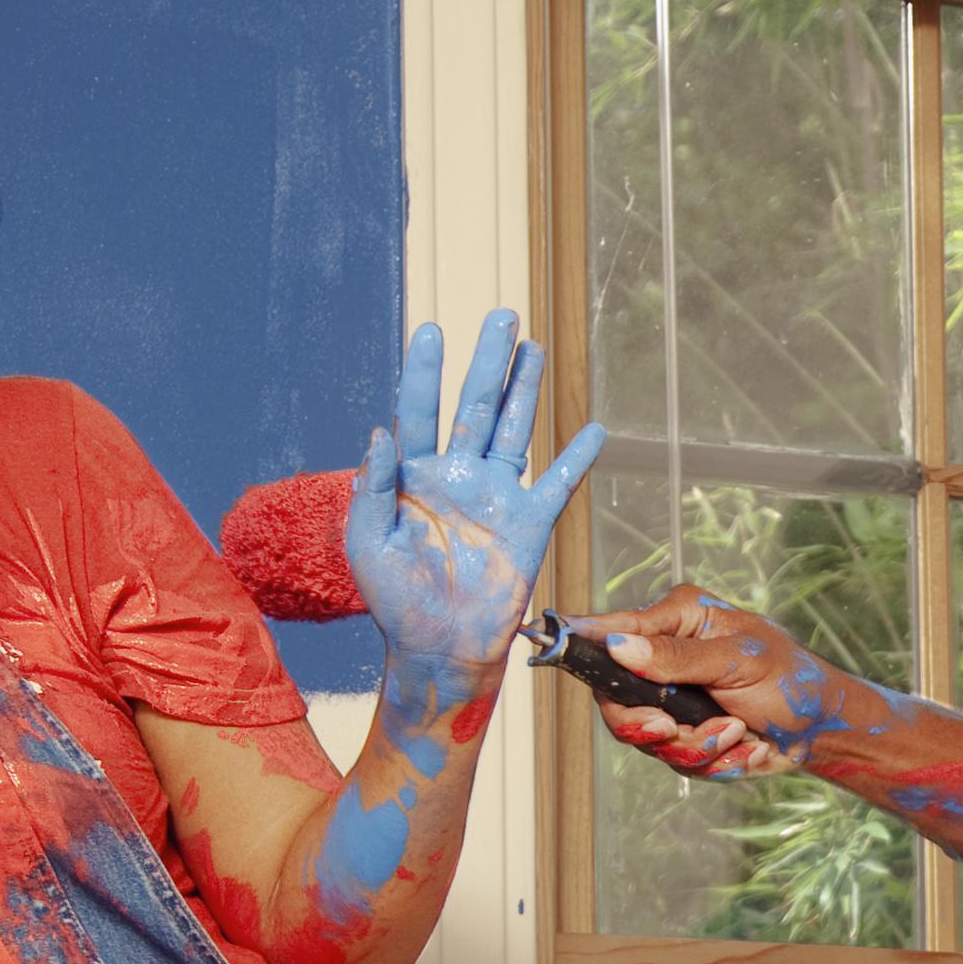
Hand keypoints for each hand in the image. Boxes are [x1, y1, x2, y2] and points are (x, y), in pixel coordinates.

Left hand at [346, 311, 607, 692]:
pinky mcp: (528, 525)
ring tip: (532, 347)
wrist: (439, 647)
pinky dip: (576, 458)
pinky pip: (557, 484)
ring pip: (513, 429)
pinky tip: (595, 431)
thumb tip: (380, 432)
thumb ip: (371, 487)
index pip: (419, 411)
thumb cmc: (394, 600)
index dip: (426, 372)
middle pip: (473, 406)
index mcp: (411, 476)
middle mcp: (456, 476)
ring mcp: (495, 497)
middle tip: (501, 316)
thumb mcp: (368, 542)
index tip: (432, 332)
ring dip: (523, 389)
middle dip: (486, 362)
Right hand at [569, 587, 852, 779]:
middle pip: (614, 699)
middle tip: (672, 727)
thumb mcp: (738, 661)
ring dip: (695, 747)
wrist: (822, 731)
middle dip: (650, 726)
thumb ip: (677, 657)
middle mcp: (663, 659)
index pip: (611, 630)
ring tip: (738, 733)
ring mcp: (672, 701)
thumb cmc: (791, 680)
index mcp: (676, 622)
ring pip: (645, 739)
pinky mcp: (684, 736)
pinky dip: (714, 763)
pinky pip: (675, 761)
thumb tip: (618, 646)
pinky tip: (746, 747)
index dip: (578, 642)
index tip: (549, 648)